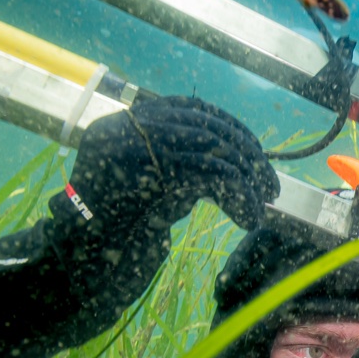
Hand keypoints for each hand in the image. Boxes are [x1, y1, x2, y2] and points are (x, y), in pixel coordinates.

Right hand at [59, 96, 278, 233]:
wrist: (87, 247)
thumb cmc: (123, 218)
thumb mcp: (157, 179)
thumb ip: (186, 159)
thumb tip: (236, 159)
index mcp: (137, 118)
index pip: (197, 109)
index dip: (234, 129)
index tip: (257, 152)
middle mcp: (138, 124)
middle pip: (212, 130)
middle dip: (250, 158)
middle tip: (271, 187)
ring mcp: (145, 146)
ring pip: (217, 153)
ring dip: (249, 182)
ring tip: (262, 208)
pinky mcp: (157, 173)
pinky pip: (215, 179)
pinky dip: (240, 199)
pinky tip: (247, 219)